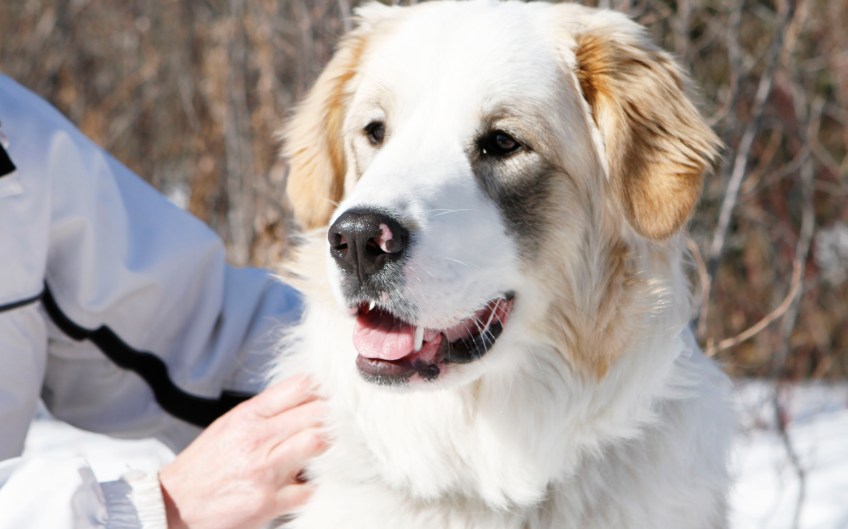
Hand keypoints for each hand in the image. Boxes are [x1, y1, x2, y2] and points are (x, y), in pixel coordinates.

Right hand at [158, 376, 325, 528]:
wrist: (175, 503)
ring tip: (325, 453)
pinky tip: (310, 482)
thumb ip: (267, 410)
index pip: (299, 387)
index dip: (324, 389)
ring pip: (318, 443)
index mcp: (249, 415)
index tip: (334, 396)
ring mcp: (265, 471)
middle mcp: (258, 439)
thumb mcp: (231, 424)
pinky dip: (316, 486)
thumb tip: (306, 396)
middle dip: (334, 417)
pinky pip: (310, 489)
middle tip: (339, 425)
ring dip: (329, 448)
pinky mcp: (269, 502)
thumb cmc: (206, 463)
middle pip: (317, 413)